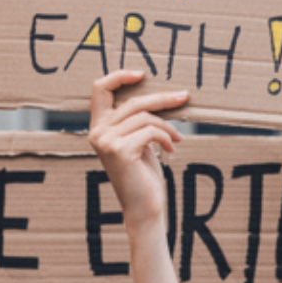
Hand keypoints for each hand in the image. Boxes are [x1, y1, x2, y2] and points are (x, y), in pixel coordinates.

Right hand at [88, 70, 183, 229]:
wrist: (143, 208)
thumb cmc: (143, 175)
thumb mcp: (138, 142)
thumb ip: (136, 121)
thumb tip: (161, 94)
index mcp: (98, 128)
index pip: (100, 89)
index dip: (119, 76)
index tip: (143, 74)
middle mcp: (97, 133)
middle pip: (132, 101)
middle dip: (162, 98)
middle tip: (184, 96)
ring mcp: (106, 141)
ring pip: (145, 116)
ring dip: (167, 126)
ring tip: (177, 138)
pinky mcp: (120, 150)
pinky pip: (151, 130)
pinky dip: (166, 137)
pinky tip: (171, 149)